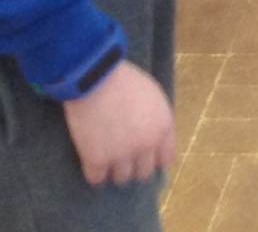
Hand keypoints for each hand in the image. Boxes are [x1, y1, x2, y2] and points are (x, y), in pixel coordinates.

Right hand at [62, 62, 175, 186]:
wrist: (96, 77)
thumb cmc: (126, 80)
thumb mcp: (154, 97)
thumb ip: (157, 120)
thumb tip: (154, 138)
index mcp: (163, 128)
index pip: (166, 159)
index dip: (155, 160)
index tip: (145, 159)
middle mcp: (146, 145)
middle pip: (144, 173)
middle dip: (134, 167)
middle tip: (123, 161)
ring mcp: (122, 155)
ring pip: (121, 179)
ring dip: (114, 172)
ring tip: (107, 162)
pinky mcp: (97, 159)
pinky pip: (96, 179)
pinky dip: (94, 173)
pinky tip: (92, 164)